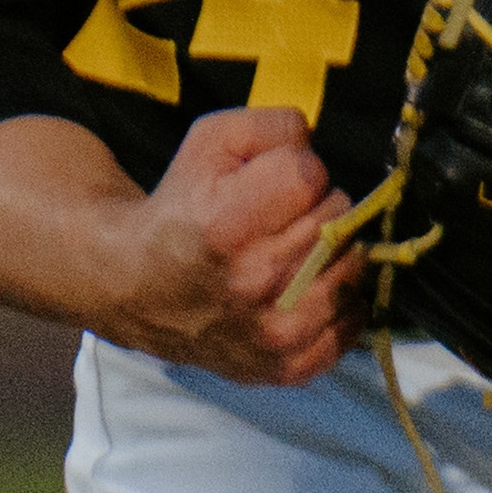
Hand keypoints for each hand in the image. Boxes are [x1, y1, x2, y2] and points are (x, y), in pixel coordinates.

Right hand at [106, 105, 364, 384]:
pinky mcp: (287, 367)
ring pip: (354, 268)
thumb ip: (274, 126)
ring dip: (333, 254)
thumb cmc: (181, 207)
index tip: (272, 184)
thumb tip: (319, 148)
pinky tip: (307, 290)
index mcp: (227, 227)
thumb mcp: (211, 143)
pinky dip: (340, 302)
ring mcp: (273, 333)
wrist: (137, 286)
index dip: (296, 170)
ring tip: (293, 253)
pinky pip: (353, 324)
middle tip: (278, 220)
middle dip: (315, 209)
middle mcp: (253, 285)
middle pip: (337, 220)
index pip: (310, 176)